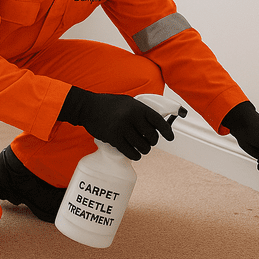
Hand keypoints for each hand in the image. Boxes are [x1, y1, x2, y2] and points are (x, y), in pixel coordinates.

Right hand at [58, 87, 173, 160]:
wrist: (88, 107)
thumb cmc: (109, 104)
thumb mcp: (128, 102)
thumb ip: (140, 111)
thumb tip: (155, 124)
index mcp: (137, 107)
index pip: (157, 121)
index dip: (166, 130)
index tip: (170, 138)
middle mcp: (131, 117)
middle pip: (151, 136)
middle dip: (152, 142)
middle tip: (149, 143)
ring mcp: (122, 128)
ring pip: (142, 146)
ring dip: (144, 150)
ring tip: (142, 149)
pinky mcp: (113, 138)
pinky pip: (130, 152)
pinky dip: (135, 156)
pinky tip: (135, 155)